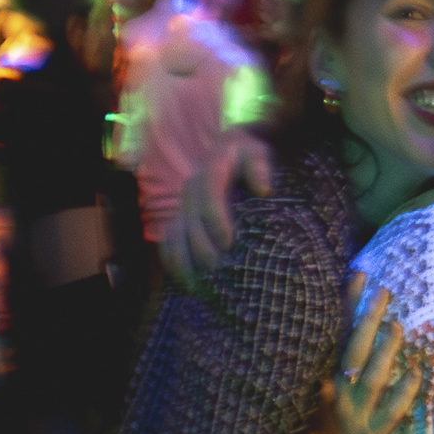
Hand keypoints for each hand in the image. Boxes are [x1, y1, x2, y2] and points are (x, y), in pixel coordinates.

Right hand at [160, 129, 273, 280]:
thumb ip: (260, 167)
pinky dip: (172, 261)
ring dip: (182, 259)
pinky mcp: (179, 217)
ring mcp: (183, 204)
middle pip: (190, 220)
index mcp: (211, 170)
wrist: (231, 150)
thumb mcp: (257, 153)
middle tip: (215, 269)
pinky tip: (183, 282)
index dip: (215, 220)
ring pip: (175, 233)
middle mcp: (192, 188)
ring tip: (194, 284)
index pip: (210, 195)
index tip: (228, 243)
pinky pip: (169, 240)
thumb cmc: (250, 156)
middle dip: (200, 246)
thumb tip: (263, 190)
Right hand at [317, 274, 419, 433]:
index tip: (359, 275)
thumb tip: (359, 311)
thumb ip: (340, 350)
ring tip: (396, 326)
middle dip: (367, 320)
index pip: (338, 331)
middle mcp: (340, 388)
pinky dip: (404, 391)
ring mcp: (357, 410)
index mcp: (328, 372)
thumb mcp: (326, 380)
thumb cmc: (326, 413)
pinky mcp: (374, 432)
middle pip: (353, 349)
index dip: (347, 303)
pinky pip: (391, 410)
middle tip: (383, 292)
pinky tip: (416, 372)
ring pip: (371, 377)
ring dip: (384, 351)